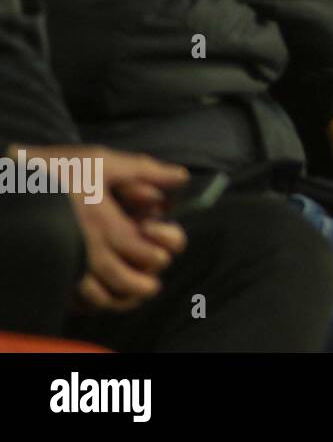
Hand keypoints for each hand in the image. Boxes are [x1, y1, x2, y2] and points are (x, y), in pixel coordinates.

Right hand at [13, 145, 188, 311]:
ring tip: (131, 293)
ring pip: (100, 299)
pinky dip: (90, 303)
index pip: (147, 255)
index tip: (160, 247)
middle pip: (127, 283)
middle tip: (151, 279)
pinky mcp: (52, 271)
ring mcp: (67, 266)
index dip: (161, 253)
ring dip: (121, 299)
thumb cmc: (59, 169)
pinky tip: (99, 292)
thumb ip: (147, 172)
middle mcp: (88, 252)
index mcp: (107, 226)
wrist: (11, 180)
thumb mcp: (104, 162)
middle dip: (145, 283)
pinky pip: (74, 300)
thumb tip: (182, 177)